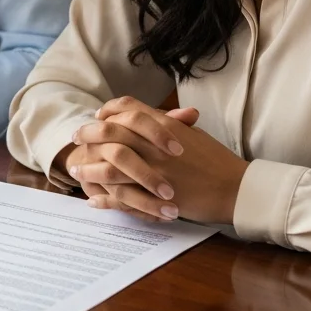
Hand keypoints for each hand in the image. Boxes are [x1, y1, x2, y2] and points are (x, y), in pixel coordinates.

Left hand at [74, 97, 249, 223]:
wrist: (234, 188)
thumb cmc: (217, 161)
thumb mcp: (193, 134)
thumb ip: (169, 123)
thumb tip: (152, 115)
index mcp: (163, 125)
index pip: (127, 109)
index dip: (108, 111)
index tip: (96, 117)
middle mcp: (153, 144)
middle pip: (109, 132)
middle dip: (87, 134)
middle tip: (75, 138)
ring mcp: (151, 170)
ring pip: (107, 166)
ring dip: (88, 170)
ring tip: (76, 173)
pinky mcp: (153, 196)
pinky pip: (119, 197)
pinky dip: (104, 200)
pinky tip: (93, 201)